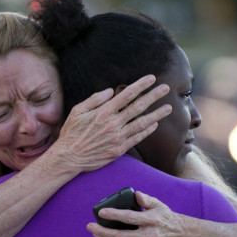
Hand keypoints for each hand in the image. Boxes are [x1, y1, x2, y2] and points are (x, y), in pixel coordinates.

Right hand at [51, 75, 171, 172]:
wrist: (69, 158)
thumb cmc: (71, 133)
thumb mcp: (78, 110)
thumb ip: (95, 99)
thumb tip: (110, 91)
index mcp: (103, 112)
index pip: (127, 94)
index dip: (141, 85)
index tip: (151, 78)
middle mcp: (113, 123)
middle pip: (138, 106)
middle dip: (154, 95)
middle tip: (166, 88)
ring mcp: (117, 137)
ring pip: (141, 123)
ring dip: (156, 114)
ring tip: (168, 107)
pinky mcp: (118, 150)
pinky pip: (136, 138)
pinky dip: (147, 131)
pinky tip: (155, 125)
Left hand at [86, 191, 188, 236]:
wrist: (181, 235)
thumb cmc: (165, 217)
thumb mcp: (159, 204)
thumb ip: (146, 199)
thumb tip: (135, 194)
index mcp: (151, 220)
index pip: (130, 218)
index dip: (114, 215)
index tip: (100, 212)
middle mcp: (149, 236)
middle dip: (102, 232)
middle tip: (90, 226)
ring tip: (96, 235)